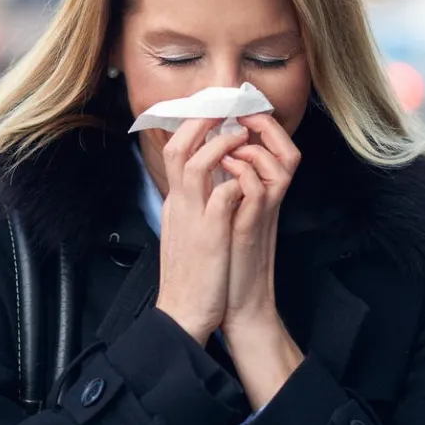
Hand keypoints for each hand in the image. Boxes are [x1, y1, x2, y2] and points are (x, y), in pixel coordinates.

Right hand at [155, 118, 248, 343]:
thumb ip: (197, 208)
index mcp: (175, 205)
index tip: (214, 115)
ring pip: (194, 164)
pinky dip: (236, 179)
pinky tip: (249, 174)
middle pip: (177, 149)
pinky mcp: (210, 236)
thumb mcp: (190, 235)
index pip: (174, 154)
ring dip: (219, 144)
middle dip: (199, 122)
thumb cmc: (194, 278)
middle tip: (224, 108)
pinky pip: (222, 195)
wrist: (184, 316)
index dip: (193, 129)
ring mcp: (192, 219)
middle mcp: (178, 206)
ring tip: (239, 134)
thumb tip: (215, 185)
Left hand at [218, 113, 303, 408]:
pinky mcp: (251, 228)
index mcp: (260, 193)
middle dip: (265, 125)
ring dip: (256, 146)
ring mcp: (263, 213)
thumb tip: (211, 158)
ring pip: (283, 164)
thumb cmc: (226, 261)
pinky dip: (244, 173)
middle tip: (240, 115)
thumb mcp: (225, 216)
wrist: (232, 304)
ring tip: (231, 142)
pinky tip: (224, 168)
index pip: (274, 148)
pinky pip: (260, 190)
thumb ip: (226, 188)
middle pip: (288, 148)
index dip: (260, 123)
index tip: (235, 110)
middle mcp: (268, 200)